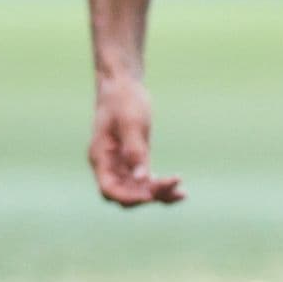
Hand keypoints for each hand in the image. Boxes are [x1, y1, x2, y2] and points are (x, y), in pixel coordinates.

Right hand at [88, 76, 186, 207]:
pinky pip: (145, 180)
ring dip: (157, 195)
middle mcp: (108, 165)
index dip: (129, 197)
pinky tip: (180, 190)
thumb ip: (134, 150)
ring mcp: (120, 163)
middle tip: (173, 184)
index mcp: (100, 157)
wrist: (122, 83)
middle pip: (124, 194)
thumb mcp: (131, 122)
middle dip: (147, 195)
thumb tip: (141, 178)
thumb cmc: (123, 99)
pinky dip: (160, 186)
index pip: (109, 189)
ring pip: (136, 190)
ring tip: (182, 195)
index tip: (150, 195)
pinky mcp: (134, 159)